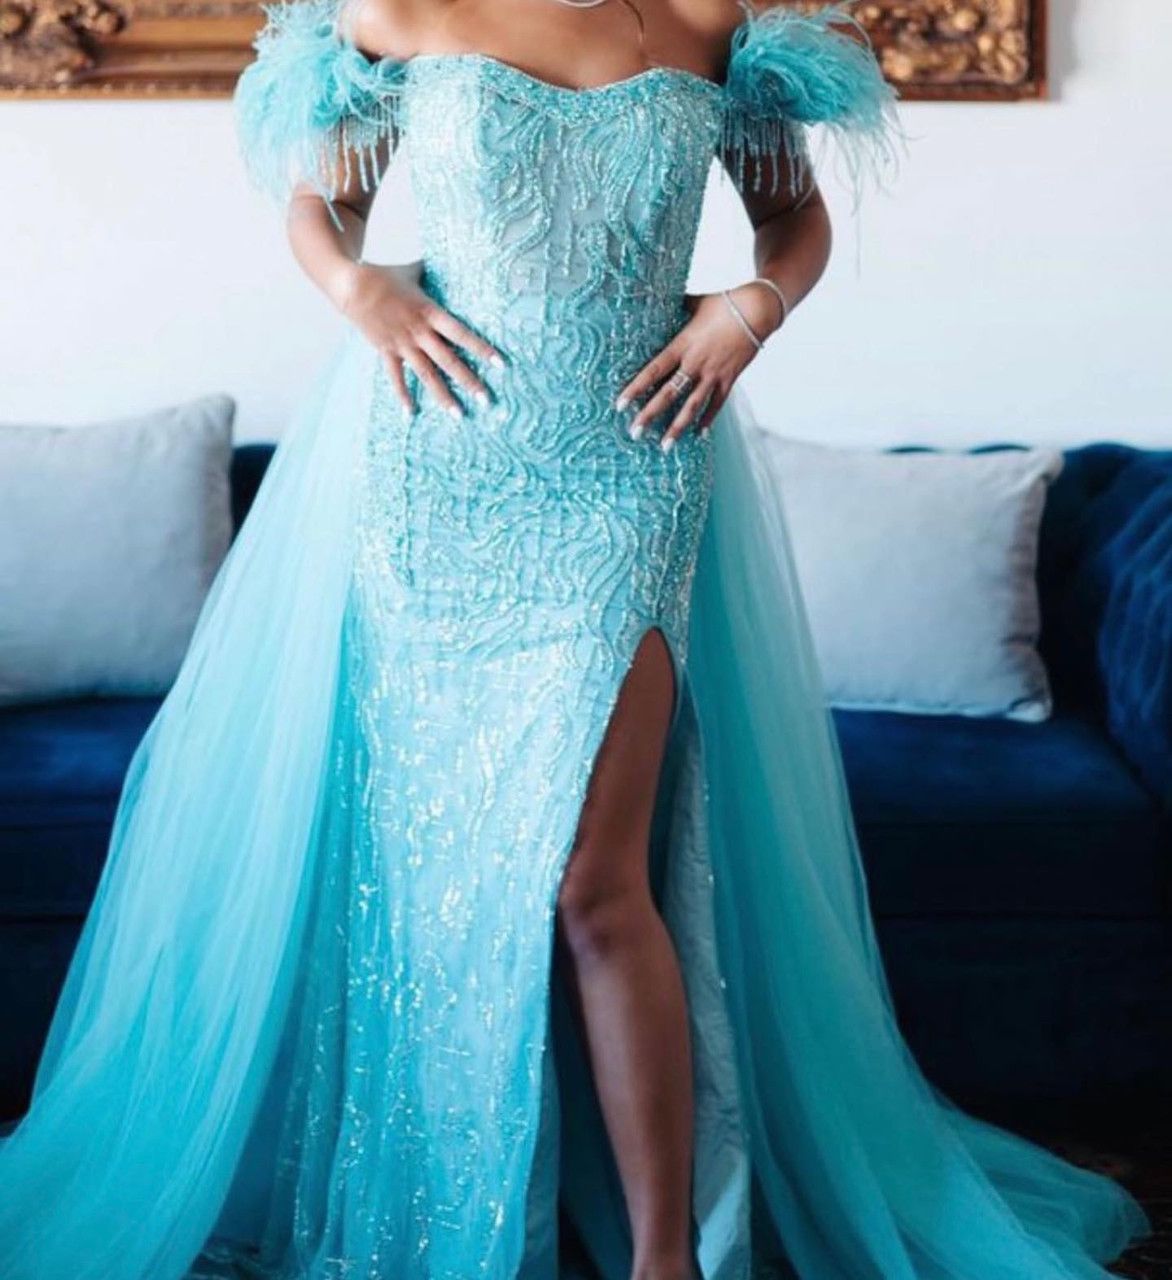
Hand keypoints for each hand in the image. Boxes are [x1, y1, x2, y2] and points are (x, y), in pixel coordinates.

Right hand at [335, 260, 503, 417]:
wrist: (352, 284)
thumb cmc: (387, 276)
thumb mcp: (415, 271)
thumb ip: (435, 274)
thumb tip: (455, 260)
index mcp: (430, 312)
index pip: (461, 333)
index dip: (481, 348)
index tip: (500, 364)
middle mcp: (419, 331)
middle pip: (448, 360)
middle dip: (468, 381)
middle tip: (486, 400)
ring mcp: (402, 343)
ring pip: (426, 374)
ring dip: (443, 396)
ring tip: (458, 415)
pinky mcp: (386, 350)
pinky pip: (396, 376)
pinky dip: (403, 394)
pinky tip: (411, 412)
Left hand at [615, 282, 783, 449]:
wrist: (757, 310)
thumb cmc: (723, 304)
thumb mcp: (694, 304)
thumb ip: (675, 309)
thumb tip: (657, 302)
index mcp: (683, 345)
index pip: (653, 371)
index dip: (636, 388)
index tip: (620, 405)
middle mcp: (695, 363)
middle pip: (668, 394)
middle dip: (650, 415)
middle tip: (634, 433)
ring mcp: (713, 373)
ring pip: (692, 406)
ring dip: (677, 427)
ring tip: (665, 446)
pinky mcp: (729, 378)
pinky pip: (717, 403)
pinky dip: (708, 419)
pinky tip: (700, 434)